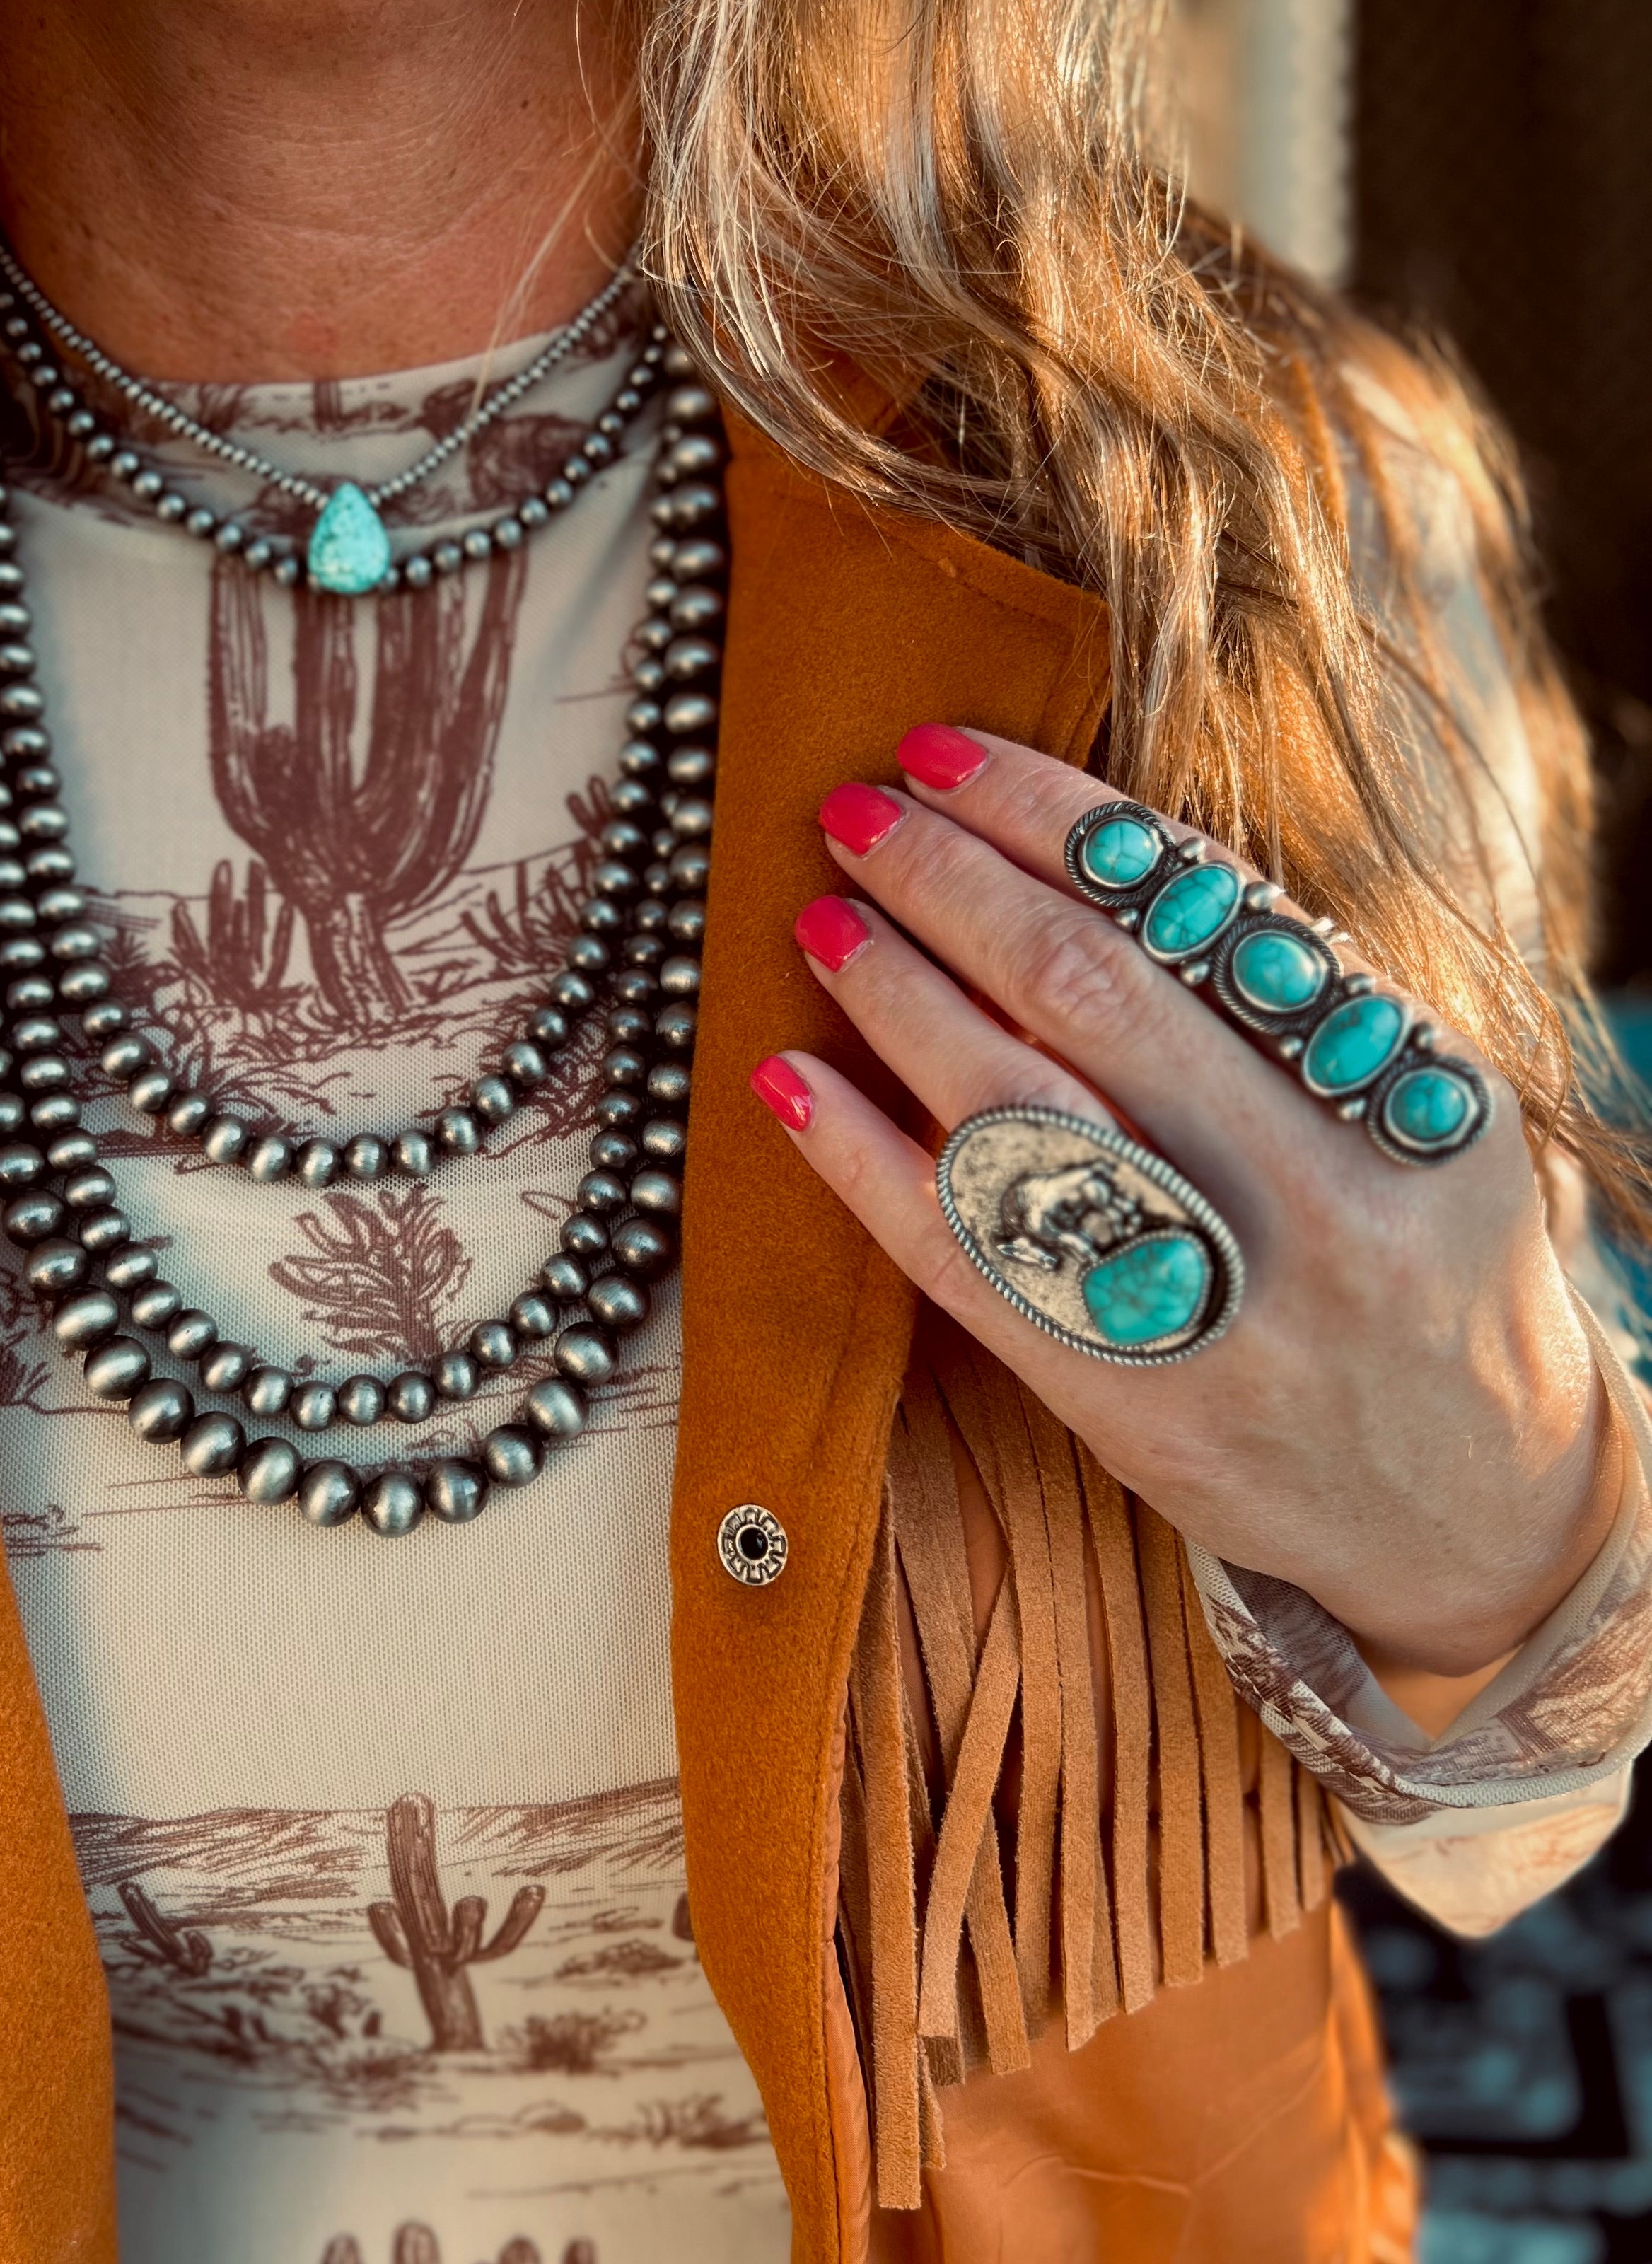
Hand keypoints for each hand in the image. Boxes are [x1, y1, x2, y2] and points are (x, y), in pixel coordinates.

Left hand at [752, 723, 1612, 1676]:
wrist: (1476, 1507)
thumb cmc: (1431, 1271)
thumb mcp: (1429, 1113)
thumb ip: (1299, 1002)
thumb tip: (1104, 862)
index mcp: (1404, 1082)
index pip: (1204, 906)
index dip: (1058, 819)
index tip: (953, 756)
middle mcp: (1312, 1186)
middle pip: (1090, 990)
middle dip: (953, 880)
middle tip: (856, 809)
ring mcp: (1219, 1302)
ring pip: (1015, 1113)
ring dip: (895, 997)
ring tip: (821, 918)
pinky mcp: (1128, 1398)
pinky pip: (964, 1262)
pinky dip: (862, 1164)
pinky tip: (788, 1083)